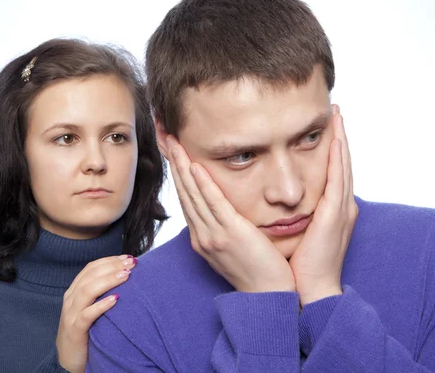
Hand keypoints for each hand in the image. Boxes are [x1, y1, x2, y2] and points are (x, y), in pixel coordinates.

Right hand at [56, 255, 136, 372]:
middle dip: (112, 266)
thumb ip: (102, 293)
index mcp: (75, 291)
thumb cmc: (86, 330)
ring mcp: (71, 314)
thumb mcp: (91, 307)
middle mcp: (71, 299)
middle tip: (131, 263)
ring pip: (87, 291)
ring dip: (108, 280)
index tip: (128, 257)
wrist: (69, 359)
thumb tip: (126, 276)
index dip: (110, 260)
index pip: (91, 268)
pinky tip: (115, 299)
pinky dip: (101, 305)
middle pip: (90, 275)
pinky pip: (87, 315)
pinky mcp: (74, 330)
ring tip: (126, 275)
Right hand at [166, 136, 294, 292]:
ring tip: (174, 143)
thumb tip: (223, 210)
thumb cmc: (256, 272)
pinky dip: (202, 184)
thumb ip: (225, 227)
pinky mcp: (231, 234)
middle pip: (184, 192)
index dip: (178, 174)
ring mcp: (213, 236)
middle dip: (173, 163)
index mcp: (202, 238)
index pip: (187, 199)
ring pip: (193, 194)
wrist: (269, 297)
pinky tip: (194, 166)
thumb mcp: (233, 248)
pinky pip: (213, 204)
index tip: (172, 152)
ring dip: (182, 166)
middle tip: (165, 138)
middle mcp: (202, 236)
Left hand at [290, 104, 357, 305]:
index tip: (325, 125)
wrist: (310, 290)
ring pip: (342, 165)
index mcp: (330, 210)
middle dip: (339, 136)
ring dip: (341, 138)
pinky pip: (337, 180)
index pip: (331, 171)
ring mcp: (340, 210)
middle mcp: (339, 206)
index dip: (331, 148)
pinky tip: (336, 139)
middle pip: (341, 163)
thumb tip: (274, 201)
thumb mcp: (297, 233)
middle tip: (336, 110)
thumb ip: (293, 213)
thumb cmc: (300, 265)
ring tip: (338, 115)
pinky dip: (339, 158)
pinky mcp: (334, 215)